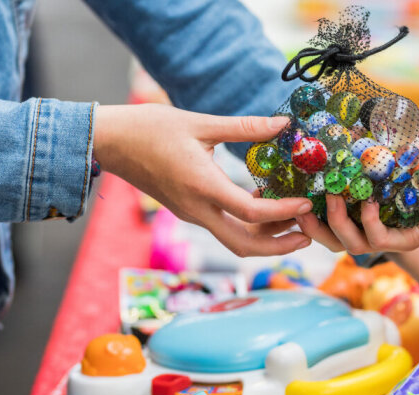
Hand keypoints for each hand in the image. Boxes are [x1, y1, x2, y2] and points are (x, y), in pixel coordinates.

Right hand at [94, 104, 311, 255]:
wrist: (109, 143)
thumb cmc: (149, 129)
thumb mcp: (200, 123)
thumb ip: (245, 127)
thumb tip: (284, 123)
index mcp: (202, 186)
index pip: (250, 212)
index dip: (283, 212)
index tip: (306, 203)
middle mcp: (196, 209)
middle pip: (244, 245)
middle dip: (279, 246)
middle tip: (309, 235)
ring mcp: (191, 213)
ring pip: (234, 240)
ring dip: (266, 238)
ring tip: (295, 223)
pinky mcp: (187, 211)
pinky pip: (223, 227)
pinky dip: (248, 224)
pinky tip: (265, 203)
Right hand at [299, 139, 418, 253]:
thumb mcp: (388, 147)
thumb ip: (359, 142)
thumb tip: (327, 125)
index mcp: (367, 209)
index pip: (330, 218)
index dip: (308, 212)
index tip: (292, 195)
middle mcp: (377, 226)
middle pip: (334, 240)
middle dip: (312, 229)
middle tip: (299, 211)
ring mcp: (393, 236)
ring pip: (352, 246)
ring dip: (337, 224)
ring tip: (332, 198)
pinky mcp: (410, 240)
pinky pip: (381, 240)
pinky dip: (370, 223)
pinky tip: (370, 202)